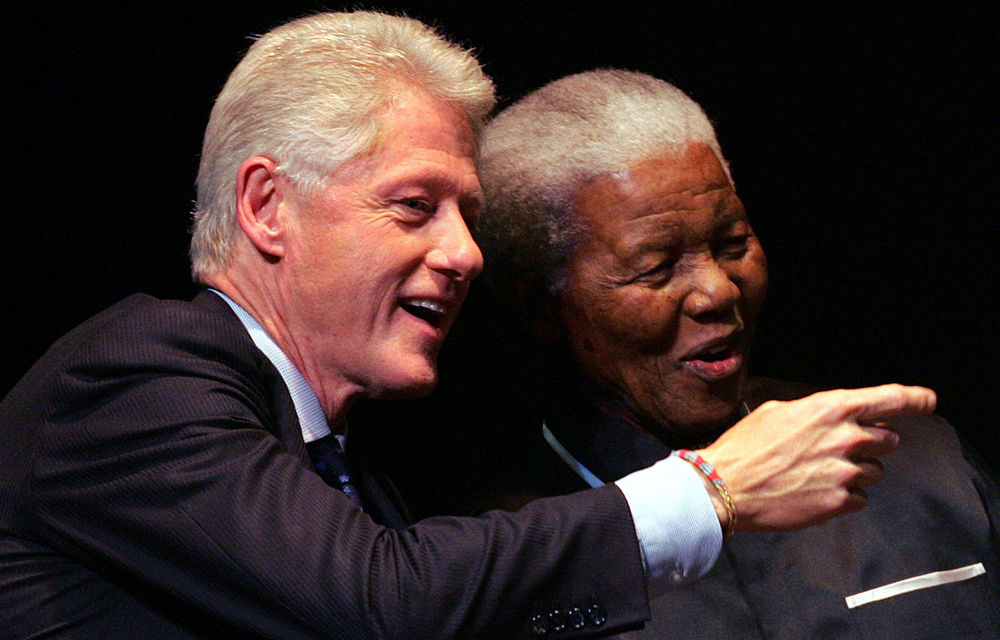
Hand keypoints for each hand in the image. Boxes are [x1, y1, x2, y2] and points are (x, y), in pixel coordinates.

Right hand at [698, 384, 935, 531]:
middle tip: (844, 448)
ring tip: (821, 473)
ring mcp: (845, 472)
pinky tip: (816, 491)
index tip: (928, 402)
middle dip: (873, 442)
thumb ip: (815, 412)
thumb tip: (831, 418)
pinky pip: (860, 499)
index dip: (915, 399)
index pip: (890, 399)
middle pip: (889, 439)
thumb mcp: (778, 411)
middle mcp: (846, 438)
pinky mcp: (838, 502)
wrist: (725, 485)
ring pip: (875, 471)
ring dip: (856, 471)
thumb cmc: (745, 446)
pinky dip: (844, 496)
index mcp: (831, 408)